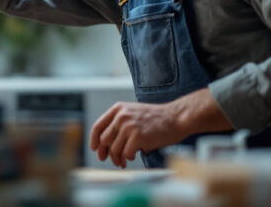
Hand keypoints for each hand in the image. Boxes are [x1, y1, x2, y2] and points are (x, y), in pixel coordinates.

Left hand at [88, 88, 232, 167]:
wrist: (176, 118)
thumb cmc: (156, 119)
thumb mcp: (133, 113)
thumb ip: (119, 123)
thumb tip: (105, 145)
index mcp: (118, 109)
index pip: (98, 126)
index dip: (94, 140)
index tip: (95, 149)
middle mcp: (121, 116)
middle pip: (104, 140)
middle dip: (107, 153)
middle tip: (113, 160)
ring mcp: (129, 126)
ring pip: (114, 149)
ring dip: (118, 158)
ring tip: (123, 161)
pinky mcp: (138, 136)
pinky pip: (126, 153)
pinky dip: (129, 157)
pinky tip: (135, 155)